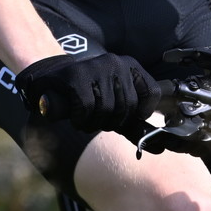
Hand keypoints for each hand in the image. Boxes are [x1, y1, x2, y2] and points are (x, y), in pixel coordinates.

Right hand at [17, 50, 160, 133]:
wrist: (52, 79)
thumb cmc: (88, 95)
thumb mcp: (114, 106)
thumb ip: (134, 125)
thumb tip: (159, 148)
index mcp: (130, 66)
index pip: (152, 92)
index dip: (141, 112)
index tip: (127, 117)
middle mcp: (115, 62)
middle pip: (127, 106)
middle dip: (112, 122)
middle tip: (99, 119)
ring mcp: (96, 67)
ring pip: (106, 109)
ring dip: (94, 123)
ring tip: (86, 118)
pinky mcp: (76, 75)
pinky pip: (86, 108)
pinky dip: (80, 119)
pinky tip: (76, 116)